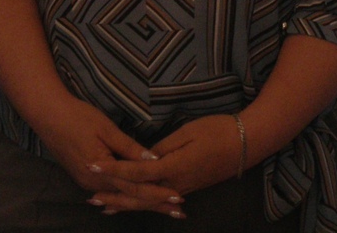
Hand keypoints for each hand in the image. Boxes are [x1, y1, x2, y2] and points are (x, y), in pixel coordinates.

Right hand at [31, 94, 182, 214]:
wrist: (48, 116)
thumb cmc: (78, 117)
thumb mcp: (107, 129)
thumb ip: (130, 148)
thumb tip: (153, 160)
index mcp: (102, 171)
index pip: (136, 186)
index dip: (158, 192)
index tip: (178, 197)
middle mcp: (94, 183)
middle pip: (130, 197)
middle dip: (155, 204)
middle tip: (179, 211)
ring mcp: (88, 182)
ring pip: (120, 196)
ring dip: (143, 202)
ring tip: (164, 208)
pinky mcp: (84, 177)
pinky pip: (110, 191)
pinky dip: (126, 197)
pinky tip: (136, 202)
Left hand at [88, 114, 242, 212]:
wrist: (246, 144)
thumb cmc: (218, 131)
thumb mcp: (189, 131)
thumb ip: (165, 146)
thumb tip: (145, 157)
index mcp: (174, 167)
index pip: (137, 172)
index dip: (114, 170)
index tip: (94, 166)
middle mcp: (176, 184)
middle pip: (139, 195)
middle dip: (114, 196)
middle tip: (90, 198)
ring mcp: (183, 188)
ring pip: (148, 201)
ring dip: (125, 203)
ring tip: (104, 206)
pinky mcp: (188, 187)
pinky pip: (159, 200)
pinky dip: (143, 203)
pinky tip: (133, 204)